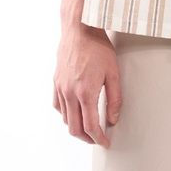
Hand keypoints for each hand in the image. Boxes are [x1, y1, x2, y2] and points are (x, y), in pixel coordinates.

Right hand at [53, 25, 121, 146]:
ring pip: (65, 119)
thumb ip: (114, 98)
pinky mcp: (56, 81)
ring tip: (88, 126)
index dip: (98, 138)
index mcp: (85, 92)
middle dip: (87, 138)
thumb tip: (113, 118)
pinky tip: (74, 111)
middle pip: (75, 128)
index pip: (91, 126)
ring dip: (75, 127)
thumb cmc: (98, 47)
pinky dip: (65, 114)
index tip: (105, 142)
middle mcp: (70, 93)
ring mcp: (60, 87)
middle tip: (97, 138)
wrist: (80, 28)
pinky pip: (57, 105)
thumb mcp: (113, 72)